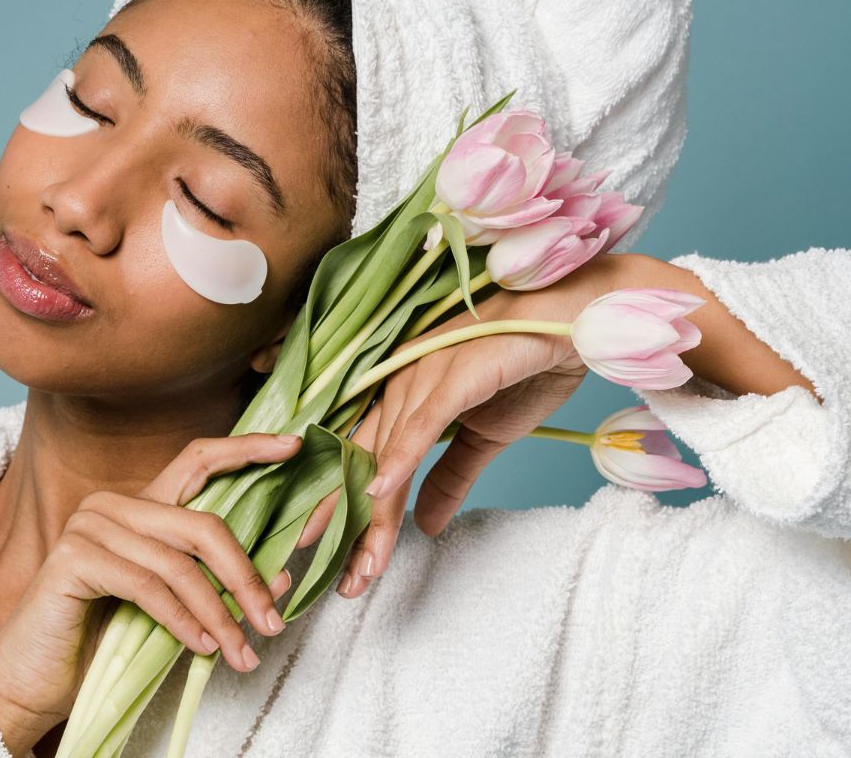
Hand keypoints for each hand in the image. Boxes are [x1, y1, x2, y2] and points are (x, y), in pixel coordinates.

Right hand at [0, 433, 300, 756]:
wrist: (35, 681)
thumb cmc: (103, 643)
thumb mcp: (175, 609)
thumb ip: (218, 585)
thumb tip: (281, 578)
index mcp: (140, 507)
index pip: (198, 460)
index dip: (247, 448)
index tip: (294, 445)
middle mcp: (113, 505)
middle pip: (202, 523)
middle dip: (245, 576)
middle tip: (272, 622)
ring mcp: (90, 526)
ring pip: (180, 563)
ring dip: (220, 614)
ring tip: (240, 652)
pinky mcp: (74, 558)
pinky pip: (149, 586)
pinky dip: (183, 621)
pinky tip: (200, 647)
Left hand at [297, 253, 630, 598]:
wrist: (575, 320)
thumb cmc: (524, 365)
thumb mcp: (484, 438)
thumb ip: (449, 478)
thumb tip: (424, 525)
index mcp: (400, 397)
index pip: (363, 464)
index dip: (347, 518)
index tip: (334, 569)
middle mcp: (397, 384)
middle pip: (361, 464)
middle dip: (343, 527)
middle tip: (327, 581)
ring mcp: (420, 374)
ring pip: (386, 453)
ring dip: (373, 514)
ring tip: (362, 565)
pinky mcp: (451, 371)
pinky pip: (420, 421)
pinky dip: (400, 457)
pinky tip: (381, 491)